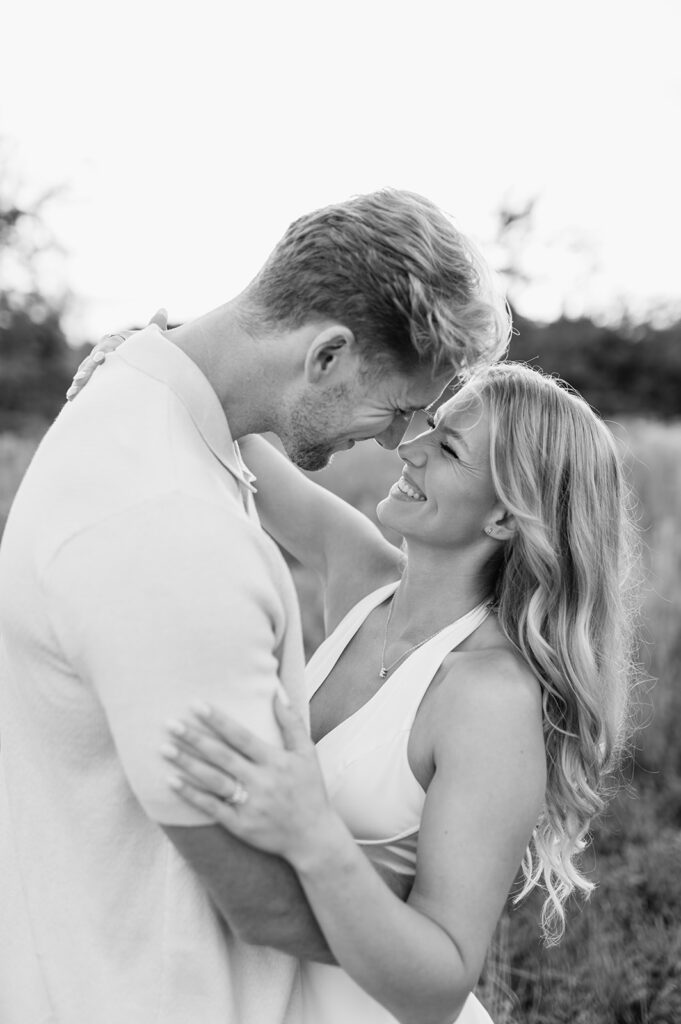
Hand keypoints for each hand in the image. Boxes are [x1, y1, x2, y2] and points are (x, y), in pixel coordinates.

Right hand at [65, 307, 167, 400]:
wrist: (139, 359)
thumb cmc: (147, 349)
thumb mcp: (152, 338)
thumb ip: (156, 325)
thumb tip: (163, 310)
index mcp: (113, 342)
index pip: (106, 348)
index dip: (103, 354)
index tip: (101, 359)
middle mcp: (102, 352)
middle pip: (92, 362)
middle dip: (87, 371)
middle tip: (80, 379)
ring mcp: (96, 365)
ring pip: (85, 373)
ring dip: (79, 382)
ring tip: (73, 393)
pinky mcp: (94, 377)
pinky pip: (85, 383)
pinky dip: (79, 390)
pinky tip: (72, 398)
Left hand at [161, 695, 336, 865]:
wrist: (313, 837)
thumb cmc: (310, 790)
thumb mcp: (307, 753)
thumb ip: (292, 722)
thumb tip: (276, 692)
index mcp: (276, 762)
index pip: (241, 736)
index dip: (218, 720)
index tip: (196, 705)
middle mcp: (261, 782)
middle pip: (222, 756)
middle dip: (194, 738)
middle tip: (169, 723)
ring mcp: (249, 805)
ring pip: (213, 780)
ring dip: (186, 764)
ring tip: (164, 748)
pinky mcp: (240, 825)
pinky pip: (211, 808)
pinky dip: (191, 795)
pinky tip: (171, 781)